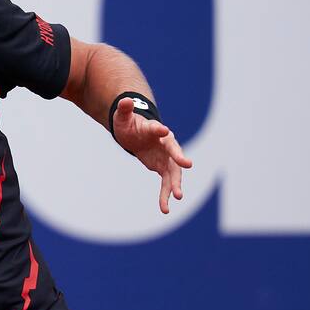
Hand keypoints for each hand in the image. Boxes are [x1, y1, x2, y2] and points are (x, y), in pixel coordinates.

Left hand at [112, 98, 193, 214]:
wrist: (135, 134)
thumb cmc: (129, 123)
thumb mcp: (123, 116)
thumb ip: (125, 109)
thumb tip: (125, 100)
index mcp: (155, 129)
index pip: (159, 130)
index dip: (160, 130)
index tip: (164, 130)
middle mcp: (165, 144)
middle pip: (173, 153)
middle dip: (179, 159)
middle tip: (186, 164)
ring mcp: (166, 157)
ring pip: (173, 172)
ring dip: (175, 184)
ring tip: (178, 197)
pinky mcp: (163, 168)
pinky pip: (166, 184)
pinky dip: (165, 195)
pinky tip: (165, 209)